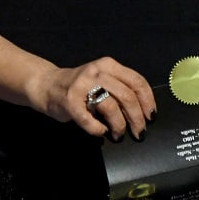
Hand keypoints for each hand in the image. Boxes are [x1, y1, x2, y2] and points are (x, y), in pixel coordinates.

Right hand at [37, 56, 156, 141]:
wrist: (47, 85)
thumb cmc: (80, 85)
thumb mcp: (102, 78)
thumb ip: (120, 87)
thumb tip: (143, 110)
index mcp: (108, 65)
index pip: (136, 81)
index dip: (147, 101)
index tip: (151, 116)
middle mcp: (96, 72)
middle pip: (127, 96)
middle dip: (137, 118)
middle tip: (139, 131)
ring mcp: (82, 86)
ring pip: (111, 107)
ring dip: (119, 126)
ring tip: (118, 134)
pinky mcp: (70, 102)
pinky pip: (90, 121)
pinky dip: (99, 130)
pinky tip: (101, 132)